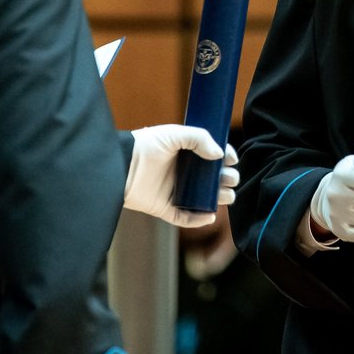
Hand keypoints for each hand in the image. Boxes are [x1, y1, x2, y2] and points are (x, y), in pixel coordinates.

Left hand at [124, 125, 238, 228]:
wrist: (121, 166)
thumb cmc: (145, 145)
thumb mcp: (173, 134)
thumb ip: (199, 138)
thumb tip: (219, 154)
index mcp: (185, 154)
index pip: (212, 157)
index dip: (225, 158)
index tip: (232, 159)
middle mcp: (182, 173)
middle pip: (213, 180)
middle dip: (227, 180)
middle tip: (230, 178)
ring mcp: (175, 191)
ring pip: (204, 200)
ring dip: (219, 199)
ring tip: (226, 196)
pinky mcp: (165, 208)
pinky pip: (186, 218)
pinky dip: (199, 220)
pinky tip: (210, 215)